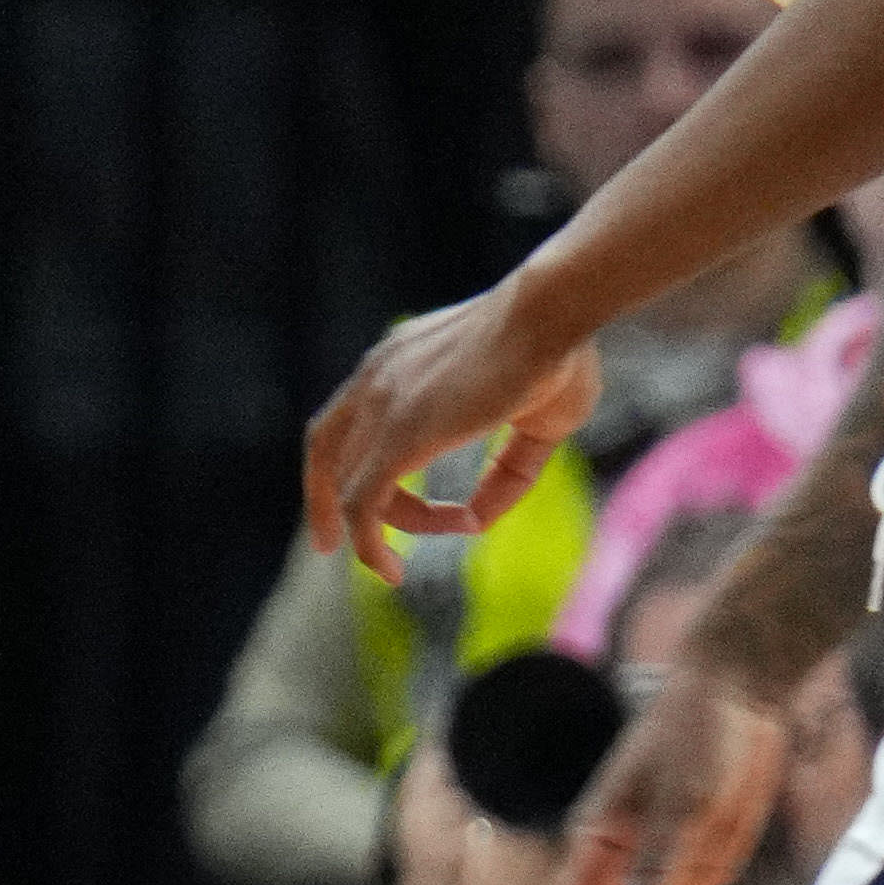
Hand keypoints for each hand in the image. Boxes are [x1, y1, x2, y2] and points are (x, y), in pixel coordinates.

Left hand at [303, 271, 589, 575]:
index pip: (346, 420)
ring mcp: (382, 404)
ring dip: (373, 531)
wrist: (552, 314)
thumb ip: (507, 474)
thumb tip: (477, 520)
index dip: (348, 464)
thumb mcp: (536, 425)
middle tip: (329, 545)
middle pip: (327, 451)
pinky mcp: (401, 433)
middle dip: (325, 503)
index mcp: (394, 364)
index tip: (380, 503)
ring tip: (393, 568)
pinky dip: (369, 541)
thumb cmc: (559, 356)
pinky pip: (363, 501)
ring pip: (346, 485)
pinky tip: (391, 569)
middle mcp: (374, 380)